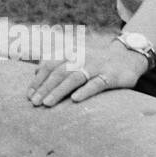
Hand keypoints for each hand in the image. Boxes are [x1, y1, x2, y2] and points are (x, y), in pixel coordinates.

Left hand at [27, 36, 149, 107]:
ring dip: (59, 91)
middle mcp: (82, 57)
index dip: (38, 80)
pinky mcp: (111, 76)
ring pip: (75, 78)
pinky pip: (97, 84)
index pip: (50, 65)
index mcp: (71, 53)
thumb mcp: (76, 58)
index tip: (28, 94)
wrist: (127, 58)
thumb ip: (57, 63)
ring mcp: (96, 66)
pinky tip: (75, 100)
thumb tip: (36, 71)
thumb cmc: (95, 62)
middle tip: (34, 102)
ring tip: (47, 103)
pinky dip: (85, 91)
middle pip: (59, 72)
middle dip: (45, 88)